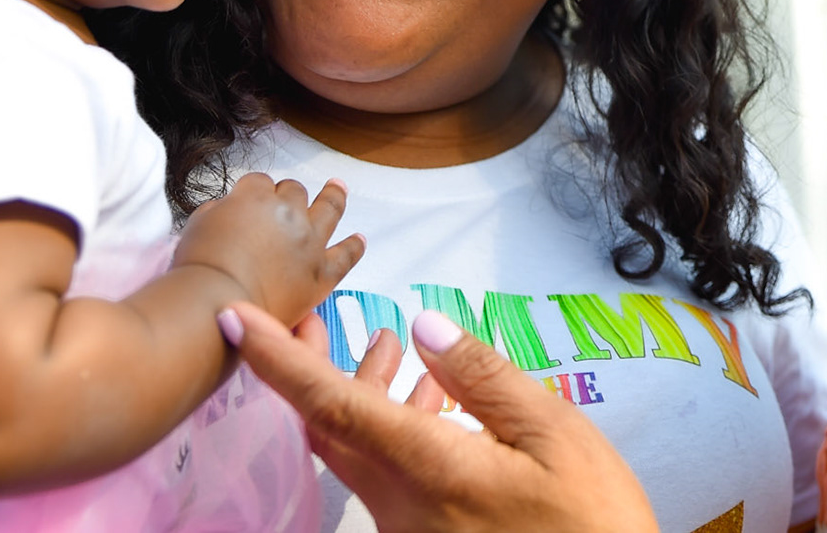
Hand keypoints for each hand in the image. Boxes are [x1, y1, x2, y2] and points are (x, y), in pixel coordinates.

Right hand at [174, 174, 361, 328]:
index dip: (254, 192)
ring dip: (334, 195)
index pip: (259, 182)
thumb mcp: (197, 225)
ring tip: (338, 189)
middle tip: (285, 202)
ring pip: (329, 207)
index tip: (251, 201)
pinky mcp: (321, 275)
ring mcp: (309, 242)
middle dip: (287, 195)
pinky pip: (345, 255)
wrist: (213, 306)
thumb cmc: (199, 270)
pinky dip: (353, 246)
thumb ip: (218, 211)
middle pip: (293, 191)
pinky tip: (358, 240)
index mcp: (255, 198)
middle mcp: (288, 214)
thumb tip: (227, 211)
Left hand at [225, 301, 659, 532]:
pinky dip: (392, 431)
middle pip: (329, 429)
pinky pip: (386, 479)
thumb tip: (425, 328)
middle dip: (307, 368)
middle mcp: (401, 506)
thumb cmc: (592, 525)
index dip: (278, 360)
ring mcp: (408, 532)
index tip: (234, 320)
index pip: (332, 404)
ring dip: (359, 396)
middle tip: (313, 314)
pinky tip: (431, 405)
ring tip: (388, 346)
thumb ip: (486, 378)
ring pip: (358, 454)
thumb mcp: (557, 436)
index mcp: (430, 469)